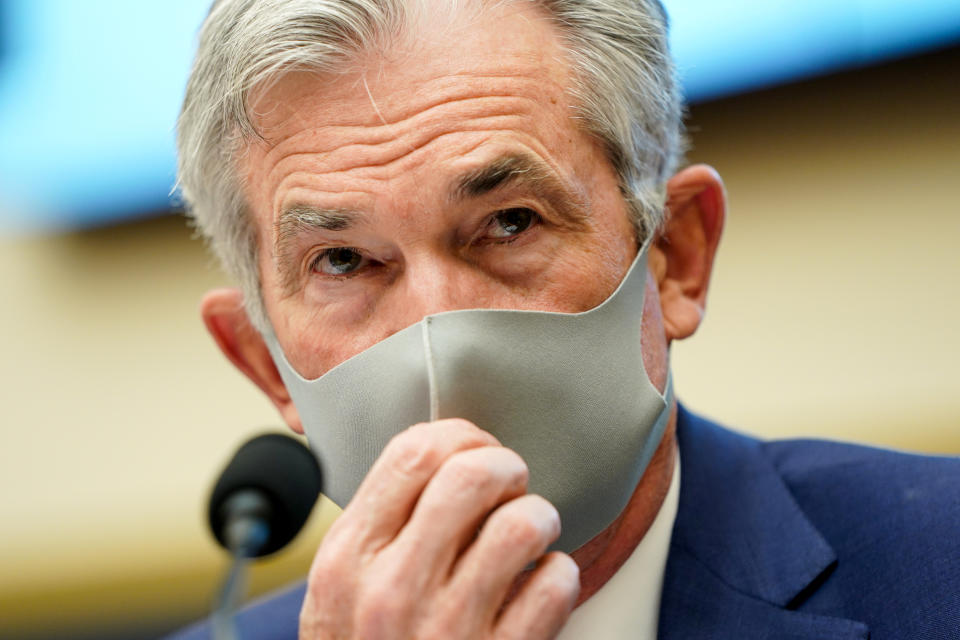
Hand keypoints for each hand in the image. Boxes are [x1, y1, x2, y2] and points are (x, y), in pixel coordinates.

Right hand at [299, 418, 579, 638]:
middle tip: (510, 484)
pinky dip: (560, 575)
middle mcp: (391, 591)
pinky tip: (541, 586)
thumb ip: (377, 528)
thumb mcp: (342, 593)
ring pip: (522, 524)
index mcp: (347, 561)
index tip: (475, 449)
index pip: (413, 453)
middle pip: (472, 475)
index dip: (460, 436)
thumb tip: (440, 452)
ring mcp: (448, 630)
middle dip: (505, 466)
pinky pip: (557, 584)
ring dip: (539, 517)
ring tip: (531, 533)